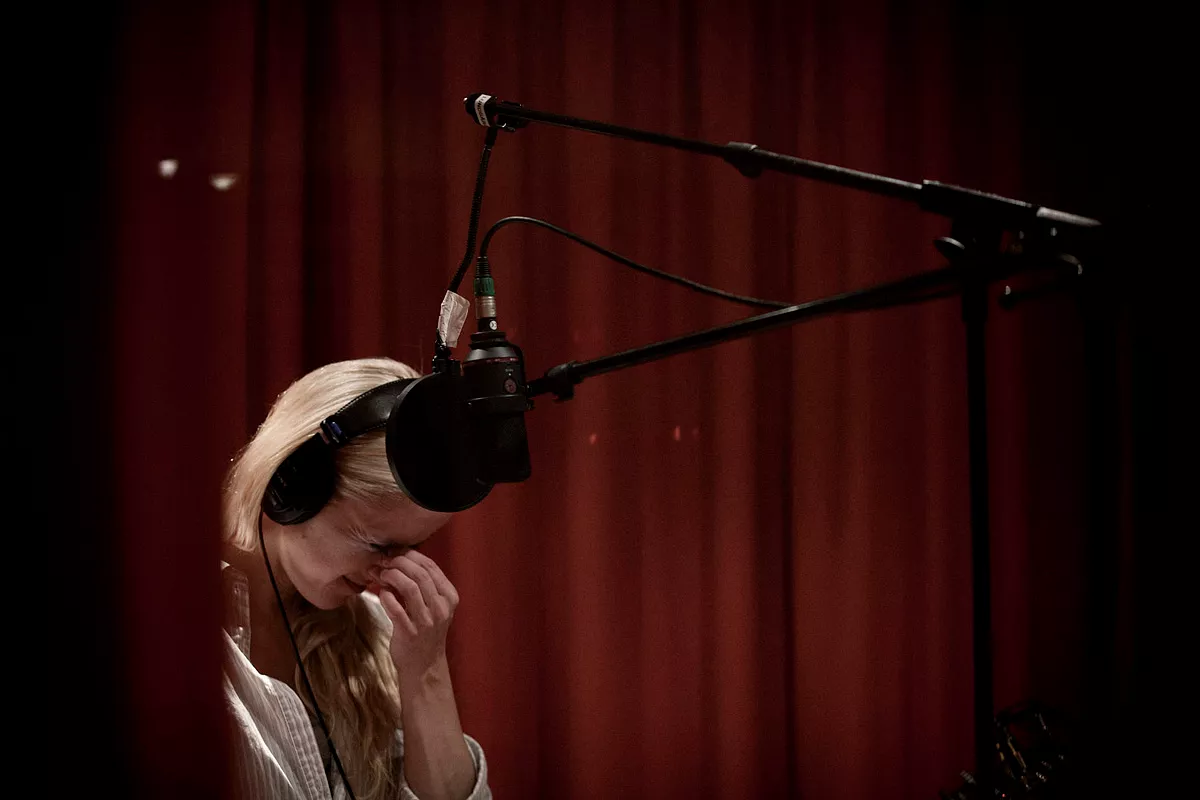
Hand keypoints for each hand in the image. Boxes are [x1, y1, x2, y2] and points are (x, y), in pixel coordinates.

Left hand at [371, 550, 460, 695]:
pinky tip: (380, 593)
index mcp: (449, 597)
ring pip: (409, 587)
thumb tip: (399, 559)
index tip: (394, 551)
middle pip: (420, 574)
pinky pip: (395, 608)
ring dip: (391, 576)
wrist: (424, 666)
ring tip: (380, 574)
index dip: (410, 555)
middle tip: (383, 560)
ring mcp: (427, 621)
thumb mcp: (434, 606)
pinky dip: (386, 597)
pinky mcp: (410, 633)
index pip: (431, 566)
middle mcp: (441, 607)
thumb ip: (423, 585)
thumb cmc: (426, 632)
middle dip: (398, 562)